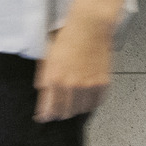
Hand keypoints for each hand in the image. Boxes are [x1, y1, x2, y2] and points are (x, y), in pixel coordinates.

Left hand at [36, 7, 115, 121]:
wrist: (89, 28)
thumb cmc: (66, 39)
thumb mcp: (47, 58)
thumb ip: (44, 78)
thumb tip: (43, 93)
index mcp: (54, 79)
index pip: (49, 107)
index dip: (46, 115)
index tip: (44, 117)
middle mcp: (71, 86)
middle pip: (65, 112)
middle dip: (59, 113)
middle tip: (57, 111)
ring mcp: (89, 86)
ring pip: (81, 110)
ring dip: (75, 109)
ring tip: (71, 104)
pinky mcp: (102, 83)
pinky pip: (95, 103)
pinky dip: (89, 103)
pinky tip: (85, 98)